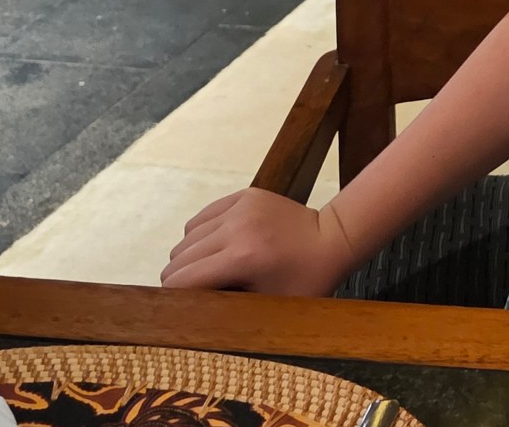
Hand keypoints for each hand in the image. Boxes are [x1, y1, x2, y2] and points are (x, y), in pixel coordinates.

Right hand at [160, 188, 355, 294]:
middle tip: (197, 291)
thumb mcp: (266, 305)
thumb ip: (222, 307)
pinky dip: (202, 234)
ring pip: (187, 237)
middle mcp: (236, 228)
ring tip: (210, 268)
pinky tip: (218, 246)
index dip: (176, 298)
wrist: (332, 238)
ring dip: (190, 256)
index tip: (184, 306)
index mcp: (242, 258)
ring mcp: (239, 207)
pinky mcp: (244, 195)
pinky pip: (203, 217)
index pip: (181, 280)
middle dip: (181, 278)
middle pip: (179, 258)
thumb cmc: (304, 281)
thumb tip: (182, 312)